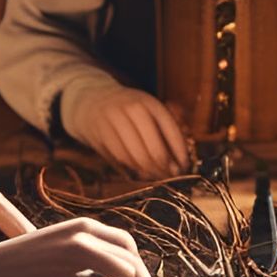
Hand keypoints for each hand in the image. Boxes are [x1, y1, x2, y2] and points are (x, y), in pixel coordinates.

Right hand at [72, 87, 189, 179]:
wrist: (91, 99)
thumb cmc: (127, 111)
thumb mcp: (147, 111)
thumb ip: (163, 133)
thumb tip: (178, 165)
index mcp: (150, 103)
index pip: (171, 131)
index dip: (180, 153)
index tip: (184, 167)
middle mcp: (133, 109)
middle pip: (154, 149)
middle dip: (164, 168)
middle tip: (170, 177)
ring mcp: (115, 120)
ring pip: (137, 157)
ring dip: (149, 171)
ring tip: (157, 176)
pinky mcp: (101, 132)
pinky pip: (121, 158)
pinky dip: (132, 168)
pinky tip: (140, 171)